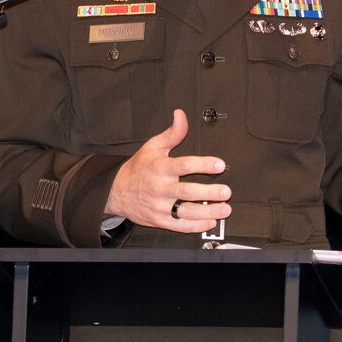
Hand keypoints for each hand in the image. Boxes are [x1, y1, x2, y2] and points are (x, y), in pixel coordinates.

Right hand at [105, 109, 230, 233]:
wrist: (116, 191)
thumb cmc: (138, 168)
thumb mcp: (152, 146)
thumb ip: (172, 133)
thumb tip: (181, 116)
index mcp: (160, 168)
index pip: (184, 165)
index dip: (203, 165)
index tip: (220, 164)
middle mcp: (160, 188)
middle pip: (188, 191)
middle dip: (209, 192)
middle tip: (225, 191)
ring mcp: (160, 206)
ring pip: (187, 211)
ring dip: (208, 212)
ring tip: (224, 208)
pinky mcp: (159, 220)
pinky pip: (180, 226)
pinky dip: (196, 226)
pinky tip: (209, 221)